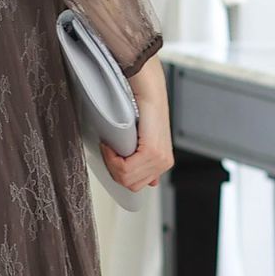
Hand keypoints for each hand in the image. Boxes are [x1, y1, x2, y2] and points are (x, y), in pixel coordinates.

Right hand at [99, 60, 172, 193]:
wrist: (147, 90)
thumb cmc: (142, 109)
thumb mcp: (144, 140)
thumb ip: (145, 163)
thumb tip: (149, 182)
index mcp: (163, 163)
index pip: (136, 185)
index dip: (117, 172)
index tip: (112, 154)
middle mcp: (164, 163)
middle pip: (130, 184)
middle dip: (113, 168)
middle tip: (110, 149)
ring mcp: (159, 158)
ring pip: (125, 177)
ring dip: (111, 161)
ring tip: (112, 145)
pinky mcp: (152, 151)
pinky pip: (125, 168)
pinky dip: (112, 157)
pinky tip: (112, 144)